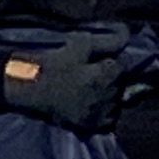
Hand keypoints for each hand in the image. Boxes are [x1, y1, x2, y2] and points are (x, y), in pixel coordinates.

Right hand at [0, 31, 128, 134]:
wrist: (30, 90)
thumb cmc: (53, 64)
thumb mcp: (78, 46)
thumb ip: (106, 41)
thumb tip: (127, 33)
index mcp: (104, 75)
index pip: (123, 64)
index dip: (111, 60)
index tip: (97, 60)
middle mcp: (106, 95)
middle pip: (120, 82)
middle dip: (111, 76)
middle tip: (92, 72)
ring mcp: (100, 112)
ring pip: (116, 99)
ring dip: (109, 92)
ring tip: (91, 87)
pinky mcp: (92, 124)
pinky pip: (110, 117)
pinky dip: (105, 109)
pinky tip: (92, 102)